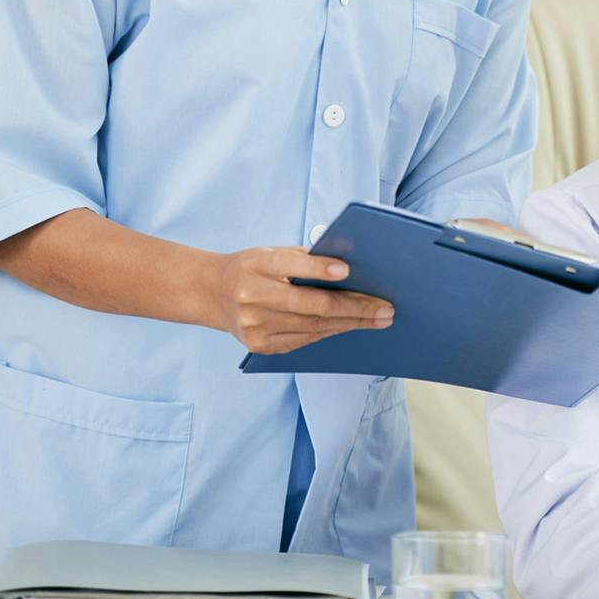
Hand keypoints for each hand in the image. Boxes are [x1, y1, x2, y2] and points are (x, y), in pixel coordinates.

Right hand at [211, 246, 393, 354]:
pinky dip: (331, 331)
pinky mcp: (261, 346)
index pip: (291, 265)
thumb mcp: (269, 252)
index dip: (320, 269)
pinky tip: (351, 325)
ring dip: (351, 323)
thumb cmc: (251, 268)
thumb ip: (303, 258)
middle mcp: (253, 298)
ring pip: (313, 327)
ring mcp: (255, 327)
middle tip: (385, 308)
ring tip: (378, 319)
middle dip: (354, 307)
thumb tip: (347, 269)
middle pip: (311, 305)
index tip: (348, 271)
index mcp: (256, 265)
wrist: (212, 293)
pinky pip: (304, 339)